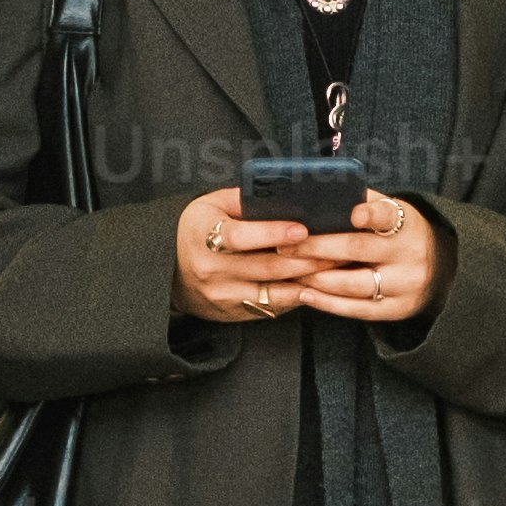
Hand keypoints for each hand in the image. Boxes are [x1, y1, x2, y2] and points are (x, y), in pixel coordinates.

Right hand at [174, 187, 327, 327]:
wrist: (168, 271)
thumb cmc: (196, 230)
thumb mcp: (210, 205)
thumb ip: (243, 199)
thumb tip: (283, 193)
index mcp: (203, 236)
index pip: (240, 237)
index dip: (273, 233)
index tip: (302, 229)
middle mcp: (211, 270)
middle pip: (266, 267)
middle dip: (306, 260)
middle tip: (336, 250)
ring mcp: (222, 295)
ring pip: (273, 292)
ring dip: (307, 281)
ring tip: (334, 269)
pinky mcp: (233, 312)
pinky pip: (271, 308)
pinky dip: (296, 297)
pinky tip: (316, 287)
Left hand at [290, 191, 443, 328]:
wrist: (441, 269)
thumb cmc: (401, 234)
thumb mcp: (392, 212)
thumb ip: (363, 203)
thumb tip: (318, 195)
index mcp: (406, 224)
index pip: (388, 215)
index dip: (371, 214)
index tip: (353, 214)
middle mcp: (409, 254)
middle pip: (358, 250)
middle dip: (318, 248)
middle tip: (286, 246)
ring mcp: (405, 285)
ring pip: (354, 284)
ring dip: (317, 279)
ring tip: (290, 271)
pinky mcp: (397, 309)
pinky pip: (358, 309)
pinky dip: (328, 303)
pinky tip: (305, 295)